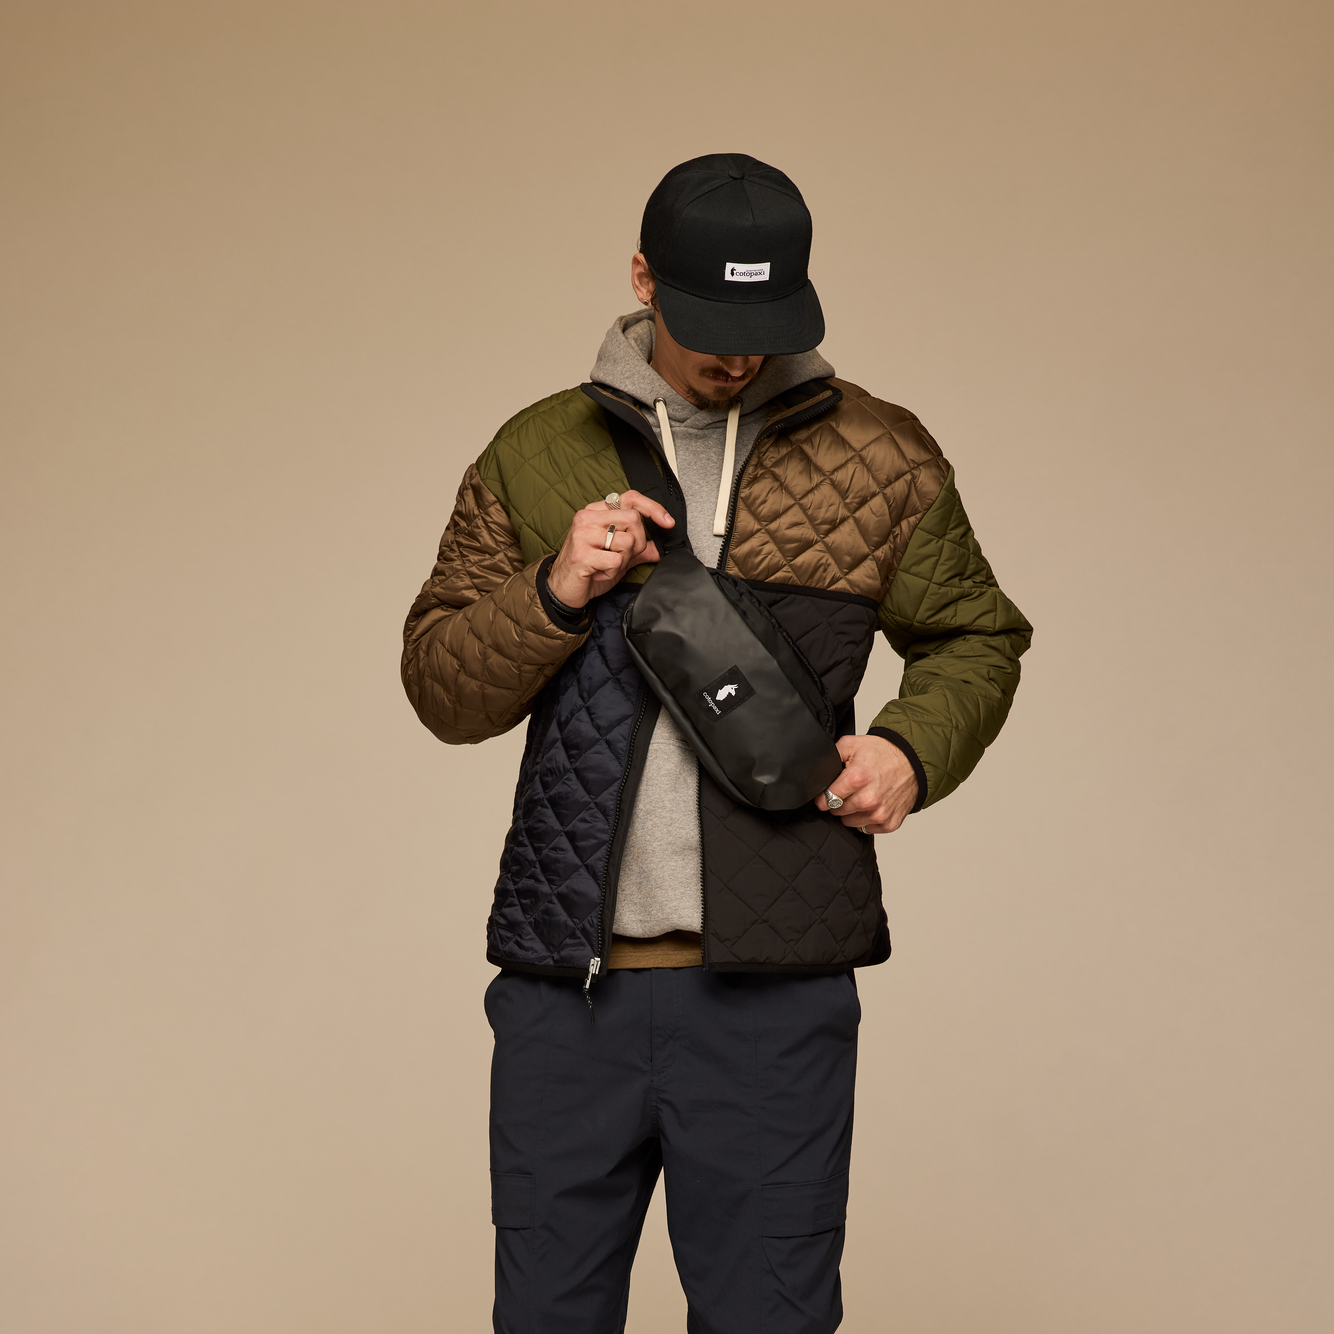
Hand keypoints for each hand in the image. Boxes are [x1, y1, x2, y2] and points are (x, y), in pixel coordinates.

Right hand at [547, 491, 675, 608]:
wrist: (563, 591)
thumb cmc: (589, 570)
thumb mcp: (619, 556)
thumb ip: (639, 548)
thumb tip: (662, 547)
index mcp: (596, 512)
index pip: (630, 498)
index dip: (653, 508)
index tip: (668, 522)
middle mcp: (587, 517)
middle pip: (633, 519)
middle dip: (637, 543)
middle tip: (622, 556)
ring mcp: (582, 534)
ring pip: (627, 541)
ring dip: (623, 561)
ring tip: (606, 566)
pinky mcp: (581, 554)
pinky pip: (616, 560)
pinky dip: (612, 572)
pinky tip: (599, 574)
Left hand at [815, 733, 918, 834]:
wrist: (913, 761)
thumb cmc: (884, 753)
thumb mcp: (852, 744)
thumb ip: (831, 756)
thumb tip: (816, 771)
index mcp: (856, 779)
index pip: (827, 798)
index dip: (823, 796)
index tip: (825, 795)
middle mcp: (868, 799)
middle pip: (837, 811)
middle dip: (837, 802)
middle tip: (847, 791)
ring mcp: (880, 813)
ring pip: (849, 822)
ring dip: (851, 812)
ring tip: (860, 797)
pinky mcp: (889, 823)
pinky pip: (866, 828)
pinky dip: (866, 819)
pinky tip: (872, 805)